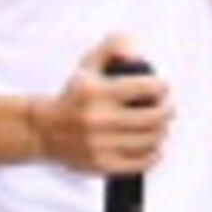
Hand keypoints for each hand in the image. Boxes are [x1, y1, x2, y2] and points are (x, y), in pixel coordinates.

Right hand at [31, 37, 168, 175]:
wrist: (44, 130)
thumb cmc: (74, 96)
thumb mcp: (89, 64)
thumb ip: (114, 46)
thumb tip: (135, 53)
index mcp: (96, 92)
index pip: (148, 88)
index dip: (162, 87)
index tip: (161, 88)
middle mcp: (98, 119)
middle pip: (155, 117)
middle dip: (167, 110)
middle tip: (165, 107)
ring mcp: (99, 144)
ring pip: (151, 139)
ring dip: (161, 131)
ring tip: (157, 125)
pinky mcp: (101, 165)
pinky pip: (142, 162)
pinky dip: (153, 153)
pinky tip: (151, 145)